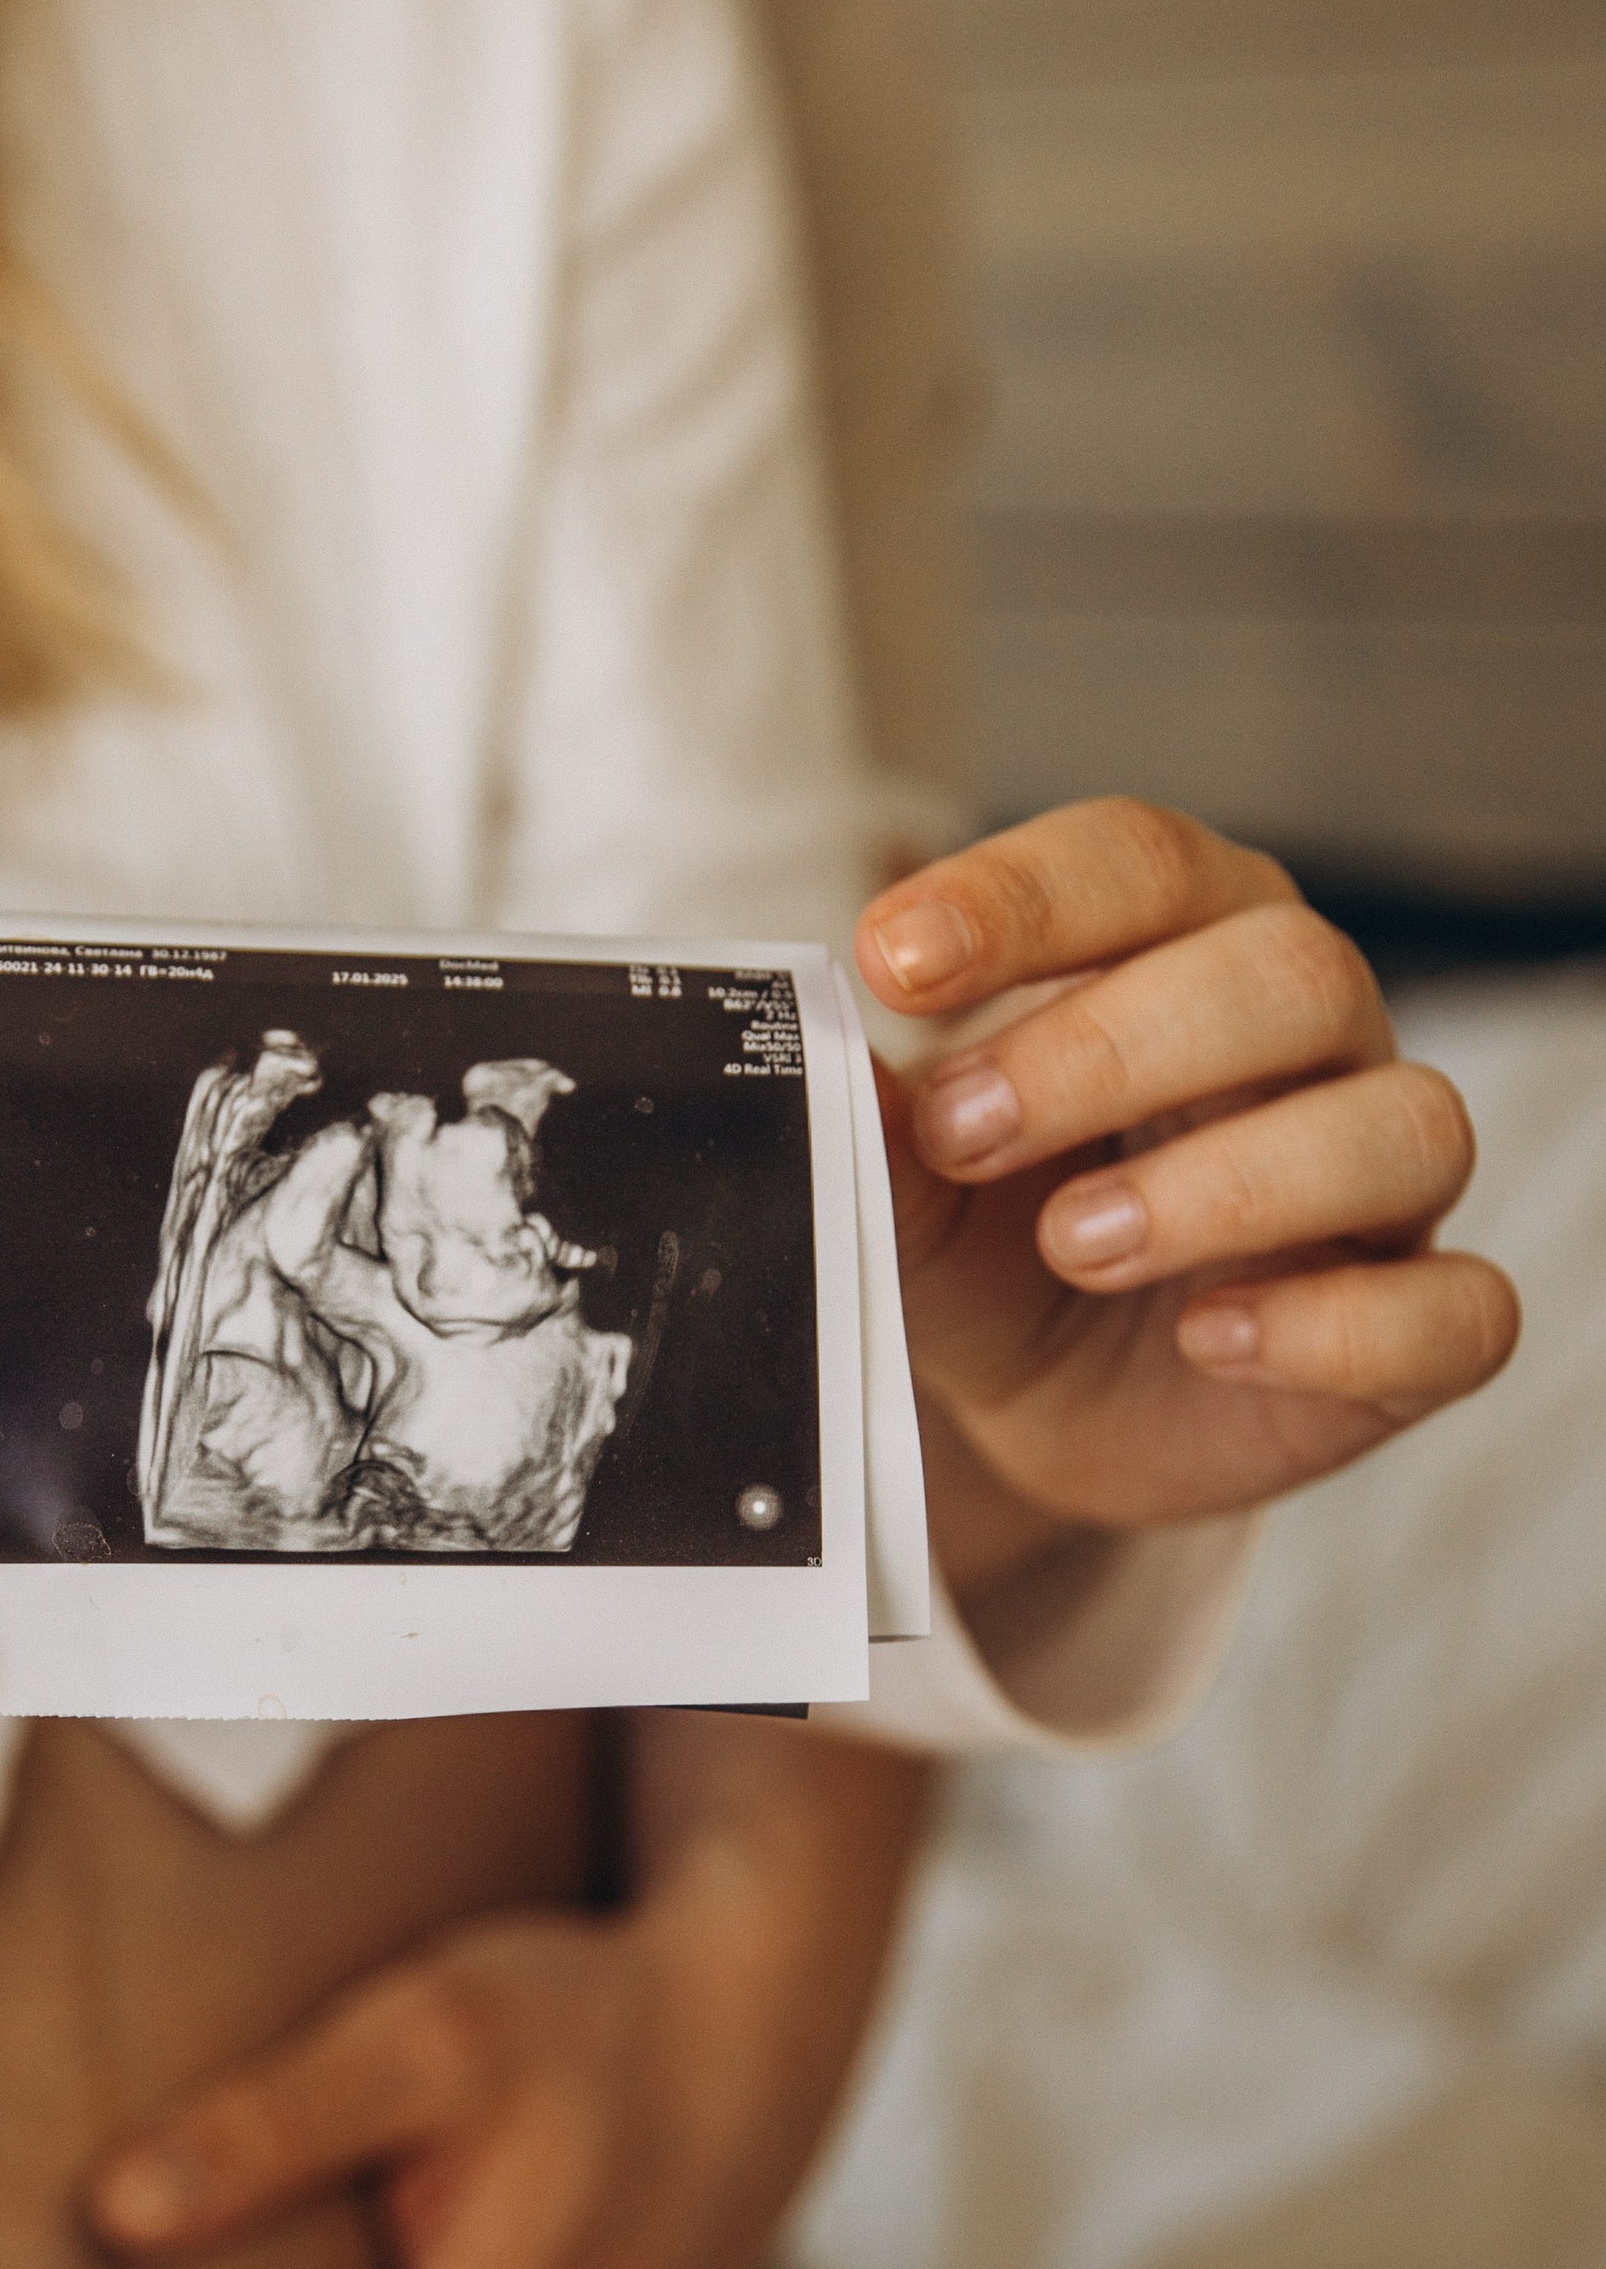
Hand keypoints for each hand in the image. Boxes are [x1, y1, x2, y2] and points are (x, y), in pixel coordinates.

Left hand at [855, 802, 1519, 1563]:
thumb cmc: (992, 1246)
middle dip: (1111, 1044)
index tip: (890, 958)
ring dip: (1228, 1182)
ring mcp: (1381, 1185)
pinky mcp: (1414, 1329)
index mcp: (1186, 945)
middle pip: (1288, 971)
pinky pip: (1454, 1308)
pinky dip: (1335, 1325)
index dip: (1023, 896)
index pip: (1143, 859)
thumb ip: (876, 1126)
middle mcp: (1311, 1040)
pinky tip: (1210, 1337)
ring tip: (1074, 1241)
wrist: (1038, 1408)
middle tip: (964, 1127)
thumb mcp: (910, 1191)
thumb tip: (814, 1060)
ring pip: (1400, 1126)